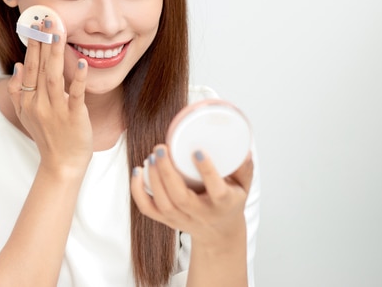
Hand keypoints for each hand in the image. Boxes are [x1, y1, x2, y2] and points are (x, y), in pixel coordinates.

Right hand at [7, 19, 92, 175]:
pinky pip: (76, 95)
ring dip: (56, 54)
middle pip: (40, 67)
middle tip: (46, 19)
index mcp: (28, 99)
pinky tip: (83, 63)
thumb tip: (18, 65)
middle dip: (43, 42)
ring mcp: (56, 110)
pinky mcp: (74, 117)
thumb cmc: (48, 138)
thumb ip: (18, 90)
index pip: (30, 66)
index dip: (33, 45)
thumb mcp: (26, 115)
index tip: (35, 24)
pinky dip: (79, 79)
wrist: (62, 164)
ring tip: (58, 34)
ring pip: (54, 77)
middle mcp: (39, 103)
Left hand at [130, 145, 253, 248]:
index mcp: (222, 204)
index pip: (216, 190)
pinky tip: (138, 171)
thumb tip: (244, 148)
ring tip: (152, 156)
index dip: (206, 171)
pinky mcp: (167, 220)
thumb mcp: (244, 187)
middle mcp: (200, 214)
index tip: (197, 151)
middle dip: (167, 172)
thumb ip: (244, 168)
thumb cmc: (230, 203)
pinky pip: (148, 209)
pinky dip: (138, 191)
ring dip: (153, 179)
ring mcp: (181, 219)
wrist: (219, 233)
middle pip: (180, 197)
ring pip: (163, 203)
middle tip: (161, 148)